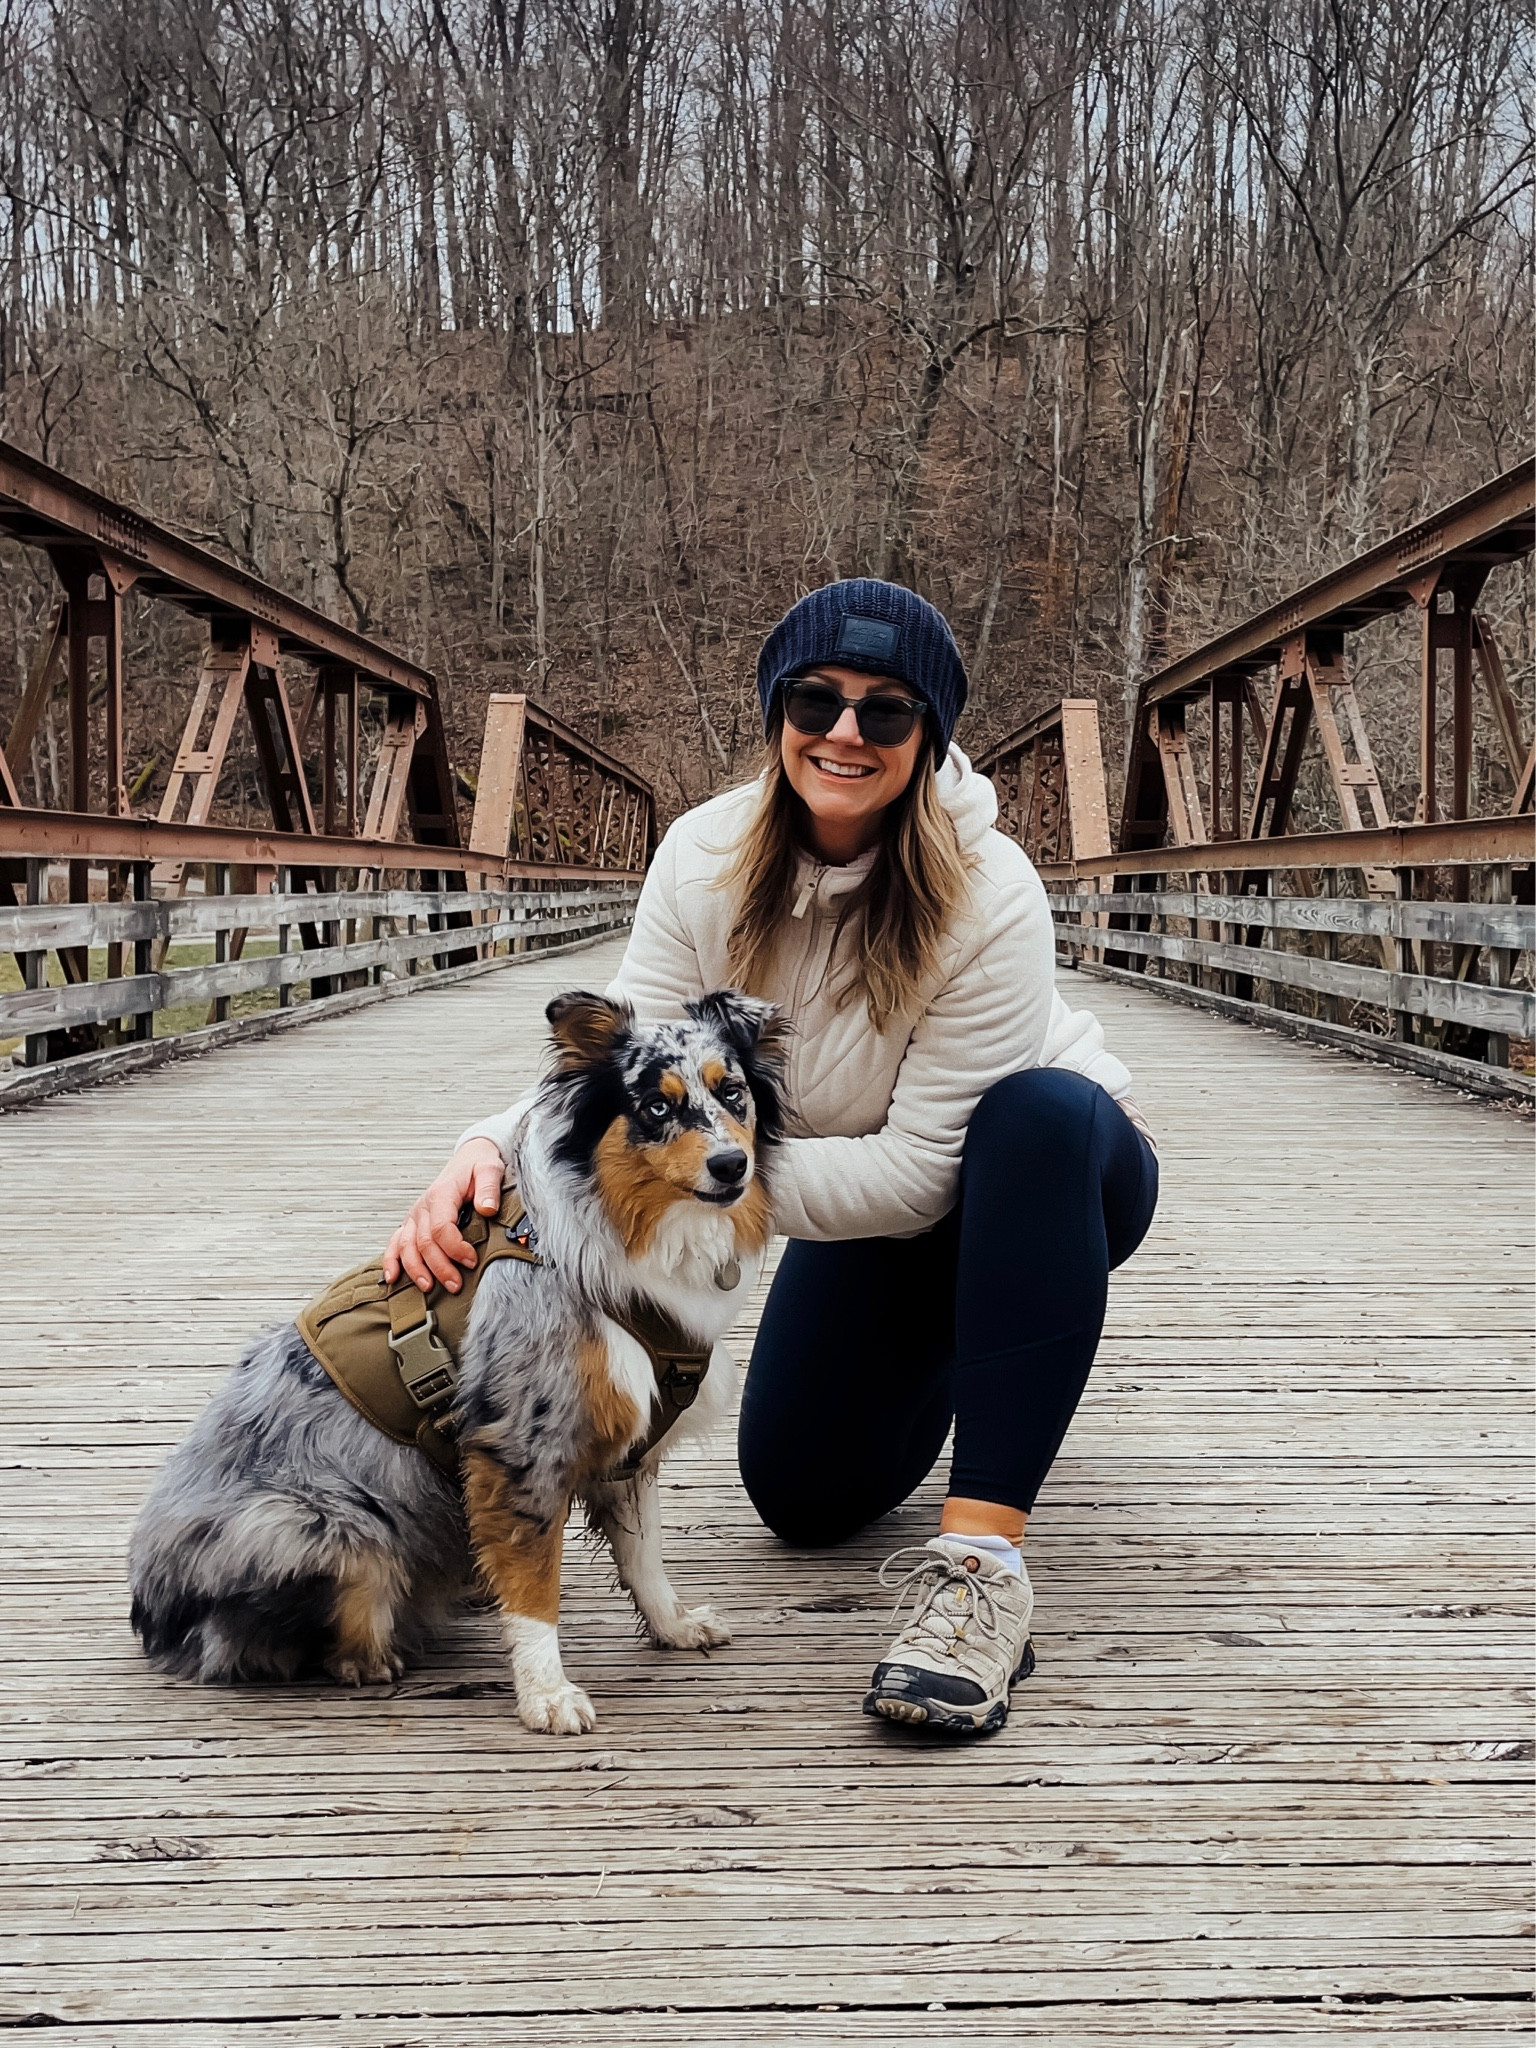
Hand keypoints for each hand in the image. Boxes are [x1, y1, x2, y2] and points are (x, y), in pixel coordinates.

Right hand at [382, 1138, 504, 1292]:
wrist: (469, 1158)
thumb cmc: (478, 1166)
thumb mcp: (489, 1169)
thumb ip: (489, 1188)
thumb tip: (487, 1208)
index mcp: (441, 1194)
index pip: (441, 1228)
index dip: (454, 1248)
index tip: (471, 1260)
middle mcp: (423, 1207)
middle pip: (424, 1243)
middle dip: (439, 1267)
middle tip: (456, 1285)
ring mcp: (415, 1216)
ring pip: (407, 1247)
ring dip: (416, 1269)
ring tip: (428, 1288)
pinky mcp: (412, 1222)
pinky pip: (395, 1242)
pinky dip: (390, 1260)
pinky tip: (391, 1277)